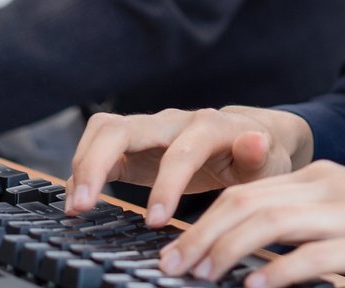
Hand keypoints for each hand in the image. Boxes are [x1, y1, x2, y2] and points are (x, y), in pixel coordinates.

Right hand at [65, 107, 312, 226]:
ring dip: (83, 165)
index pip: (181, 150)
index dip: (166, 184)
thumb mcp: (270, 159)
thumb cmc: (262, 152)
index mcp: (210, 126)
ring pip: (105, 131)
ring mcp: (151, 130)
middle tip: (83, 206)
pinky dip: (85, 171)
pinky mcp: (136, 145)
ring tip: (75, 207)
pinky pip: (100, 147)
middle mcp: (174, 121)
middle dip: (97, 163)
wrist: (253, 136)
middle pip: (124, 128)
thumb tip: (254, 141)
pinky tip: (80, 200)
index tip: (156, 222)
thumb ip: (258, 154)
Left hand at [158, 160, 344, 287]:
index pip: (248, 189)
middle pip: (247, 202)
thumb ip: (313, 225)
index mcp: (325, 177)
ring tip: (195, 277)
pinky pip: (309, 257)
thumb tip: (258, 255)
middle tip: (168, 267)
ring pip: (267, 224)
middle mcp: (331, 187)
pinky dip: (273, 274)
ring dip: (223, 253)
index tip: (175, 249)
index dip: (204, 218)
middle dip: (199, 235)